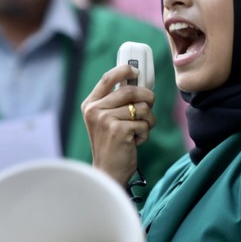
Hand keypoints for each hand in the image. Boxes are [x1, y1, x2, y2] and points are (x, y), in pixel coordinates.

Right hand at [81, 64, 155, 186]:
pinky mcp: (118, 130)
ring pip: (142, 107)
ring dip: (147, 120)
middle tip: (149, 107)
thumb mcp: (108, 119)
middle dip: (147, 98)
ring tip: (137, 131)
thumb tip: (139, 82)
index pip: (108, 77)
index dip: (125, 70)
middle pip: (131, 90)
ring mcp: (105, 119)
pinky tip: (135, 141)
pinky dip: (145, 133)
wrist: (108, 171)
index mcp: (91, 104)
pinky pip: (144, 123)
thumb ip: (117, 101)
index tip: (136, 71)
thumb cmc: (112, 144)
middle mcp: (95, 110)